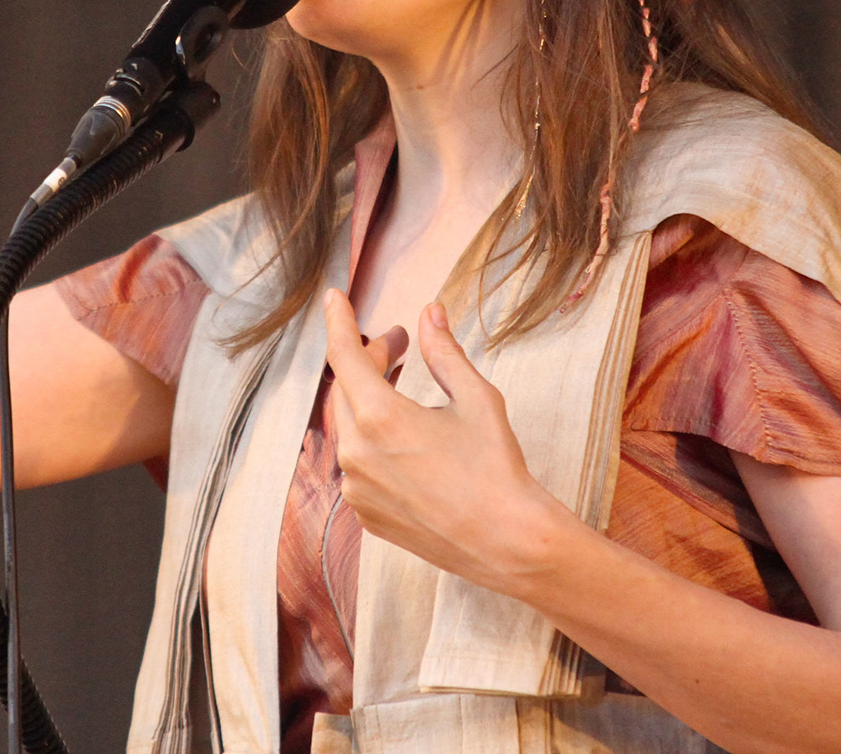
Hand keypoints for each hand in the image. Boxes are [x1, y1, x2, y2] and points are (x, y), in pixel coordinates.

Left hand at [323, 289, 563, 591]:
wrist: (507, 542)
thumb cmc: (496, 468)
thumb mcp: (476, 398)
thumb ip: (444, 352)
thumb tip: (429, 313)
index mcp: (379, 419)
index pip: (344, 356)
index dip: (338, 322)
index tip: (333, 298)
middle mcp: (356, 455)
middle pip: (346, 390)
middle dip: (369, 360)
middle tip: (402, 344)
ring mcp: (357, 490)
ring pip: (351, 428)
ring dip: (370, 401)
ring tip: (405, 387)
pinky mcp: (366, 515)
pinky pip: (359, 465)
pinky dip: (374, 441)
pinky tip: (407, 439)